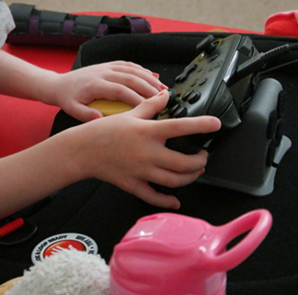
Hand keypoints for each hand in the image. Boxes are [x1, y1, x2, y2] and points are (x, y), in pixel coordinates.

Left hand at [46, 61, 167, 121]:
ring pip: (132, 69)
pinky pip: (128, 64)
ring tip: (163, 89)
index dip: (136, 98)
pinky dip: (142, 70)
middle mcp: (102, 72)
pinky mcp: (109, 65)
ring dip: (149, 78)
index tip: (149, 108)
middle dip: (149, 88)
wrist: (60, 84)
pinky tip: (153, 77)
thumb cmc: (68, 99)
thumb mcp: (72, 109)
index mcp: (95, 85)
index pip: (120, 90)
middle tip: (163, 98)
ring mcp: (106, 66)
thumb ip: (86, 115)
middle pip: (130, 78)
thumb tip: (100, 119)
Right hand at [78, 92, 220, 208]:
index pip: (181, 127)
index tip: (216, 124)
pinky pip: (155, 196)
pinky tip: (175, 200)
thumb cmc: (102, 131)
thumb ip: (150, 106)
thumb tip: (165, 96)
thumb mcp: (129, 114)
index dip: (202, 125)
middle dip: (200, 161)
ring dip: (190, 178)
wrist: (81, 150)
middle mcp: (148, 153)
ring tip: (194, 172)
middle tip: (202, 156)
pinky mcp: (134, 184)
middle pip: (185, 163)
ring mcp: (142, 171)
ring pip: (175, 181)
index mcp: (148, 132)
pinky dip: (168, 201)